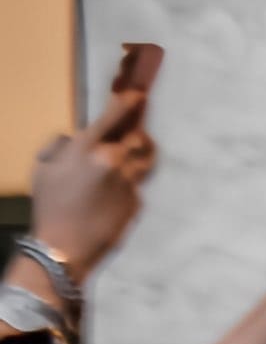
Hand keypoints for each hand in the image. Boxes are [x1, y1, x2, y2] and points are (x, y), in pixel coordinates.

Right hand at [24, 74, 157, 283]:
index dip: (129, 103)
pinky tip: (115, 197)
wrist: (63, 248)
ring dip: (140, 158)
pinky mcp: (136, 203)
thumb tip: (75, 137)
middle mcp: (112, 160)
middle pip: (138, 139)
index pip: (114, 116)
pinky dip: (130, 187)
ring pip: (144, 162)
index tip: (139, 96)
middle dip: (138, 136)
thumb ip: (60, 145)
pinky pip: (137, 187)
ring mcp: (128, 183)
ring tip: (131, 161)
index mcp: (87, 148)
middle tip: (135, 137)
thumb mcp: (43, 168)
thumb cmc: (49, 206)